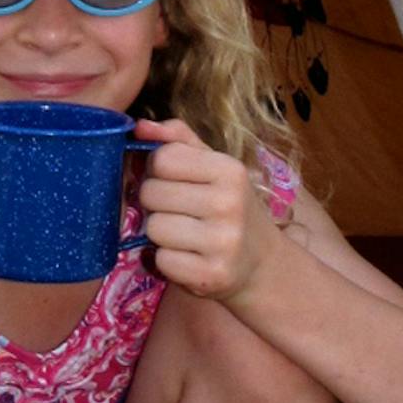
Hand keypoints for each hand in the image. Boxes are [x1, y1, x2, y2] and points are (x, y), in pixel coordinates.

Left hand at [133, 118, 281, 306]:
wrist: (262, 264)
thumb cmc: (229, 207)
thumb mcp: (213, 166)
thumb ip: (177, 140)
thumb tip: (140, 126)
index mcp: (229, 170)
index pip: (162, 159)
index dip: (158, 170)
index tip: (174, 182)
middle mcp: (229, 203)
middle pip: (151, 193)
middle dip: (156, 203)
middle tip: (179, 211)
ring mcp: (222, 242)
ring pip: (153, 228)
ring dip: (160, 234)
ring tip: (185, 235)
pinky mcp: (211, 276)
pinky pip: (161, 260)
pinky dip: (167, 261)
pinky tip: (189, 257)